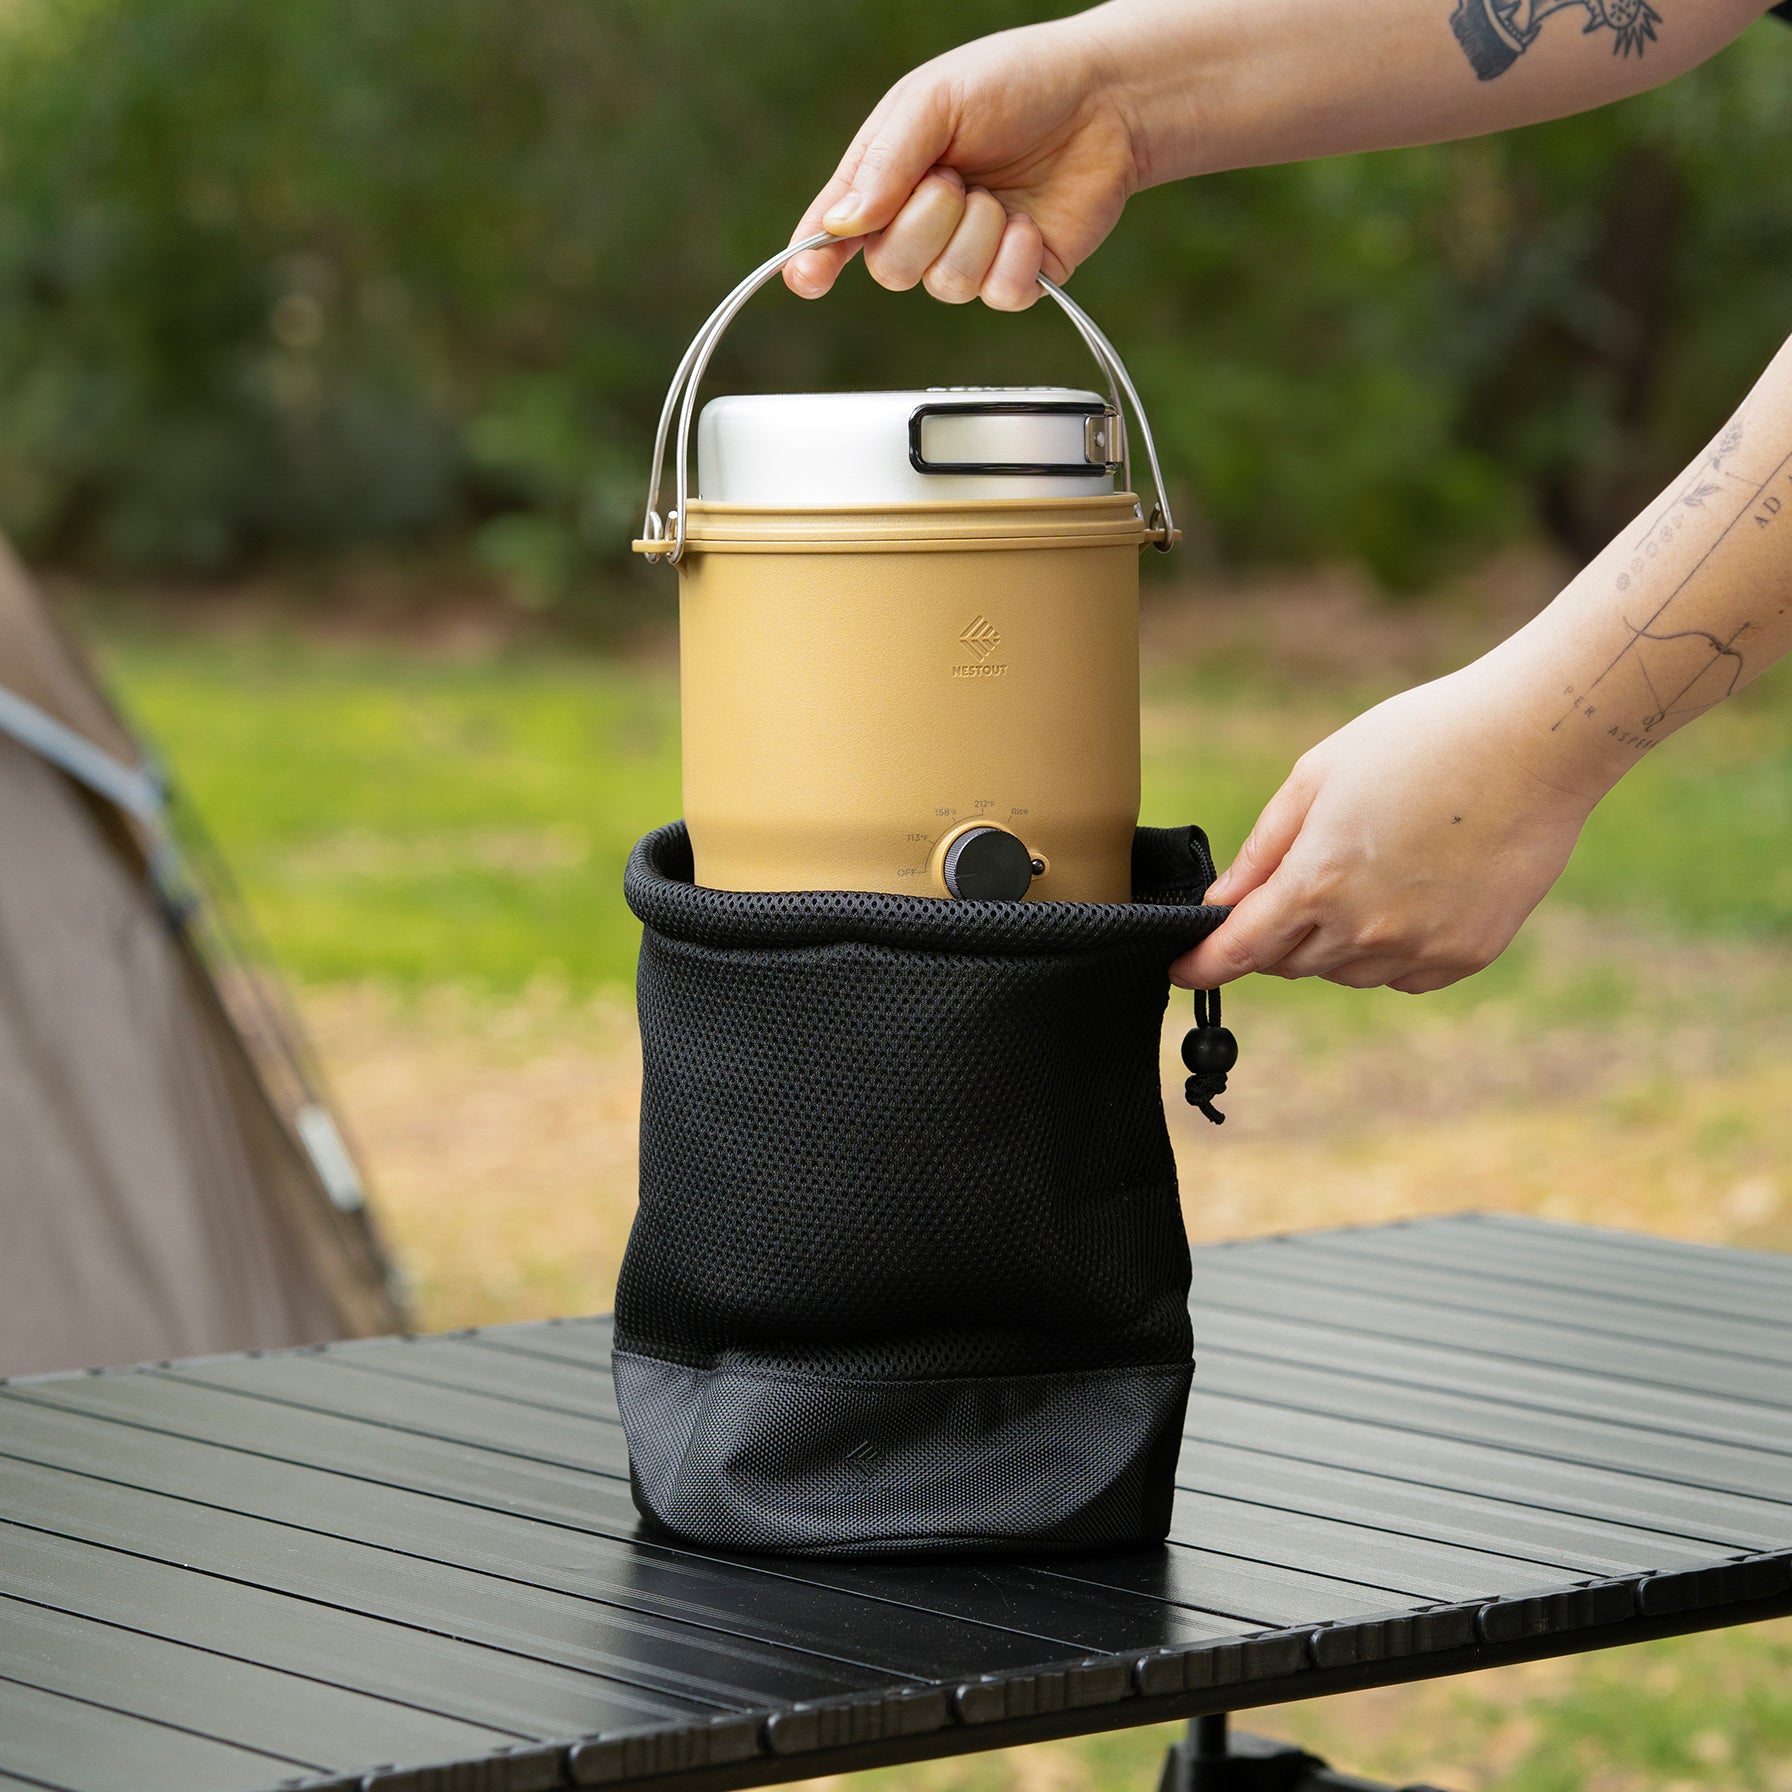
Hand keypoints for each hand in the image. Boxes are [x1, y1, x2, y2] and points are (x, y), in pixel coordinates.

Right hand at [784, 16, 1143, 309]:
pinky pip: (994, 296)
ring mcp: (968, 257)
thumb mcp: (937, 99)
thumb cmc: (1017, 84)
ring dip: (975, 232)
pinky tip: (1030, 223)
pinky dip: (1014, 256)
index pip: (835, 231)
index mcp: (888, 178)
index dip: (814, 259)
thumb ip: (886, 159)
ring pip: (943, 285)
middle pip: (889, 268)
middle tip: (957, 177)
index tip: (807, 278)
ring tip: (999, 193)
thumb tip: (842, 222)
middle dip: (923, 222)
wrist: (1105, 100)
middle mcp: (922, 225)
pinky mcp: (1015, 280)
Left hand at [1170, 665, 1601, 993]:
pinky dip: (1389, 951)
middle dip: (1274, 935)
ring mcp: (1419, 949)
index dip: (1202, 964)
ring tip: (1366, 874)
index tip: (1181, 969)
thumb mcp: (1318, 777)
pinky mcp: (1466, 956)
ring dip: (1333, 943)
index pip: (1239, 950)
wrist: (1535, 743)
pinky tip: (1410, 895)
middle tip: (1296, 883)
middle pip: (1289, 963)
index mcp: (1317, 883)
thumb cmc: (1420, 741)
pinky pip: (1403, 976)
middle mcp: (1365, 930)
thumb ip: (1263, 850)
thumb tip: (1220, 903)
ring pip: (1346, 973)